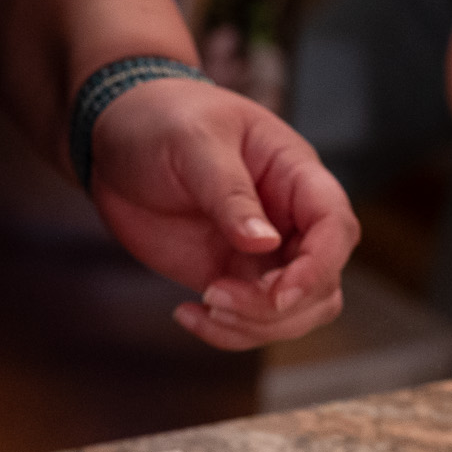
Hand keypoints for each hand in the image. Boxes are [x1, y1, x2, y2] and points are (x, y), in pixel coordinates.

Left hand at [87, 77, 358, 349]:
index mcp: (295, 175)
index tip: (278, 294)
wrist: (116, 137)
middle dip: (276, 307)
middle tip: (215, 295)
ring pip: (294, 314)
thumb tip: (263, 243)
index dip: (318, 268)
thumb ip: (230, 193)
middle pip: (322, 284)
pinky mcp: (232, 277)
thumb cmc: (163, 119)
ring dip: (254, 326)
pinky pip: (250, 322)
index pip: (335, 227)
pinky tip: (187, 314)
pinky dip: (226, 332)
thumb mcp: (194, 143)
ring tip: (202, 307)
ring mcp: (263, 254)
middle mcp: (290, 220)